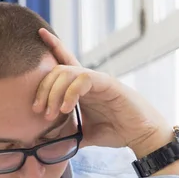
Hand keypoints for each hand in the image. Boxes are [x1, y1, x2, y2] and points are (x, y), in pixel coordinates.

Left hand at [34, 28, 173, 158]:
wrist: (140, 135)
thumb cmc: (116, 132)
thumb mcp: (85, 134)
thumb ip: (68, 135)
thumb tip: (50, 144)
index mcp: (82, 89)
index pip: (64, 64)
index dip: (53, 47)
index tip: (40, 33)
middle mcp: (89, 81)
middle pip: (58, 70)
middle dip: (43, 88)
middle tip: (38, 110)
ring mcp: (98, 80)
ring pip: (68, 72)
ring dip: (54, 92)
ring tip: (51, 114)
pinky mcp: (108, 84)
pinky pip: (84, 79)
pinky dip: (70, 92)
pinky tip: (66, 108)